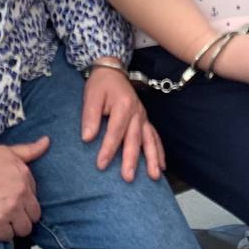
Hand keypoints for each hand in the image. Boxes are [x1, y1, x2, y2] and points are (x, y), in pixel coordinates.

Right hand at [0, 139, 48, 241]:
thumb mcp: (6, 151)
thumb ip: (29, 150)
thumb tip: (47, 141)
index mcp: (25, 176)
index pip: (35, 198)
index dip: (24, 201)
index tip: (14, 200)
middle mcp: (20, 193)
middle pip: (34, 217)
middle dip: (24, 217)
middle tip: (11, 215)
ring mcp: (9, 209)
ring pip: (24, 229)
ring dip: (15, 228)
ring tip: (4, 221)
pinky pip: (7, 237)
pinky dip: (0, 234)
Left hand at [81, 61, 163, 181]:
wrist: (112, 71)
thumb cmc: (100, 85)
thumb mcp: (91, 96)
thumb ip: (90, 117)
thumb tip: (87, 138)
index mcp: (123, 105)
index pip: (115, 131)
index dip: (108, 149)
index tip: (101, 165)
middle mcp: (137, 112)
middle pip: (134, 139)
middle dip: (132, 159)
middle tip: (128, 178)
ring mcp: (143, 117)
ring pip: (149, 140)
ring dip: (152, 158)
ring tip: (154, 176)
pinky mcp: (145, 120)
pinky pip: (154, 136)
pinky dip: (159, 151)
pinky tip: (162, 166)